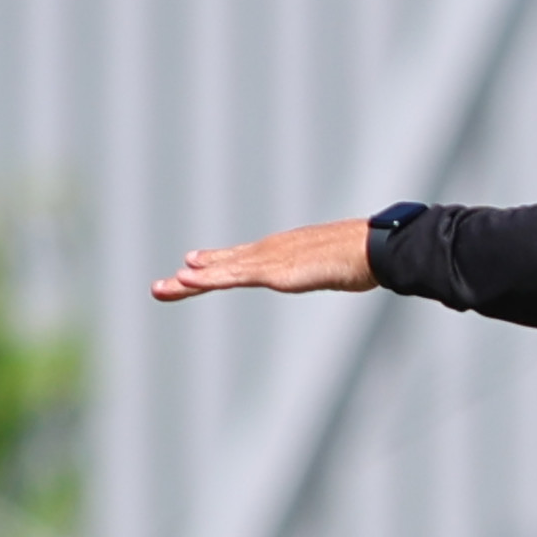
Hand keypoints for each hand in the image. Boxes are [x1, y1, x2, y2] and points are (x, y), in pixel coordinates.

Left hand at [151, 218, 381, 301]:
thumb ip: (339, 269)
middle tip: (162, 286)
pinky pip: (233, 277)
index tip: (191, 264)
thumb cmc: (370, 256)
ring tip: (162, 288)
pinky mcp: (273, 271)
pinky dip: (208, 278)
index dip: (215, 263)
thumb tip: (355, 270)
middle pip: (223, 265)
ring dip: (189, 283)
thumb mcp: (344, 268)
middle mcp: (270, 252)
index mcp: (285, 252)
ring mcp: (270, 260)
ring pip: (221, 273)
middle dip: (193, 277)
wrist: (375, 248)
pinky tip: (186, 279)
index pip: (242, 260)